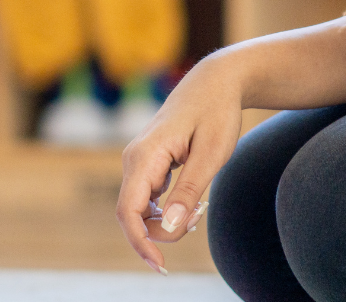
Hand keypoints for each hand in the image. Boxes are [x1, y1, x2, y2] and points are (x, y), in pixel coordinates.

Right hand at [117, 57, 243, 274]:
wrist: (216, 81)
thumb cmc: (216, 112)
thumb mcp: (212, 153)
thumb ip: (190, 190)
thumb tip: (172, 228)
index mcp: (145, 155)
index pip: (128, 211)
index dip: (140, 242)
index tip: (160, 265)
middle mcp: (134, 159)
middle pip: (134, 214)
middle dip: (163, 231)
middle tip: (200, 219)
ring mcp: (139, 161)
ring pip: (142, 209)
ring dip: (167, 220)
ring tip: (201, 207)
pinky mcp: (148, 164)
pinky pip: (149, 198)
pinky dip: (169, 209)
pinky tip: (193, 202)